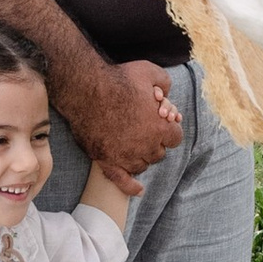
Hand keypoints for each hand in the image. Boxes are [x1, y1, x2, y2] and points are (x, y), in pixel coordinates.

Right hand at [82, 57, 182, 187]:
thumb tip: (166, 93)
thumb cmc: (118, 79)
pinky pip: (122, 182)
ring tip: (133, 146)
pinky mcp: (107, 162)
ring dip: (142, 158)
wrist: (86, 90)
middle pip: (159, 154)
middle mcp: (147, 146)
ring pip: (142, 166)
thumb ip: (165, 83)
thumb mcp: (150, 72)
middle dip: (154, 143)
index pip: (175, 138)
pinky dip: (131, 187)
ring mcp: (127, 157)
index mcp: (160, 127)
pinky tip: (138, 190)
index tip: (160, 123)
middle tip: (143, 131)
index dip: (168, 130)